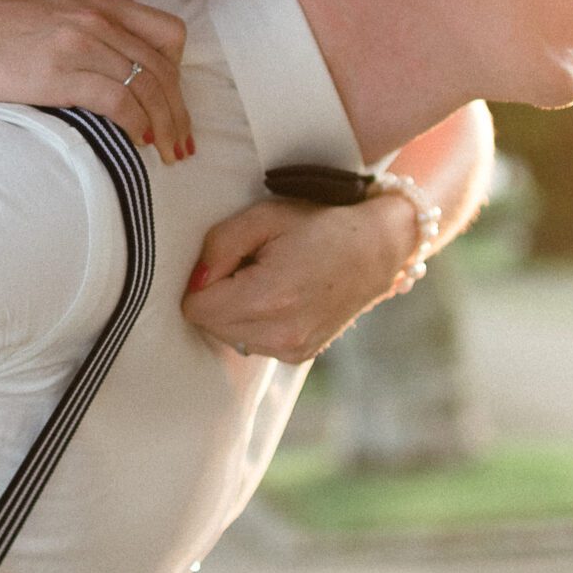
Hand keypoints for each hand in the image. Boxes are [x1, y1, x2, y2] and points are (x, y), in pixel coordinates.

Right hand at [0, 0, 191, 164]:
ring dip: (166, 126)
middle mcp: (96, 21)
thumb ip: (96, 2)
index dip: (180, 71)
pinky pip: (119, 101)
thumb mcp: (49, 0)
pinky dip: (138, 125)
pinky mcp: (62, 74)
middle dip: (179, 110)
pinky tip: (139, 142)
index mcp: (96, 5)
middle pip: (164, 68)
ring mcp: (80, 45)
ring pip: (149, 87)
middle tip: (183, 144)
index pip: (168, 32)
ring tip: (170, 154)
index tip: (175, 101)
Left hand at [180, 192, 416, 362]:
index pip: (196, 308)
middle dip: (218, 296)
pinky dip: (255, 322)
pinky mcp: (299, 356)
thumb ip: (219, 246)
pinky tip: (281, 297)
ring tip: (269, 280)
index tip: (229, 260)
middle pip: (208, 325)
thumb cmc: (320, 225)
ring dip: (235, 311)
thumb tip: (196, 281)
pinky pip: (252, 342)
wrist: (376, 248)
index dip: (202, 281)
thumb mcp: (264, 216)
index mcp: (268, 298)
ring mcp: (292, 349)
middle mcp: (280, 333)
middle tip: (251, 266)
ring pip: (227, 337)